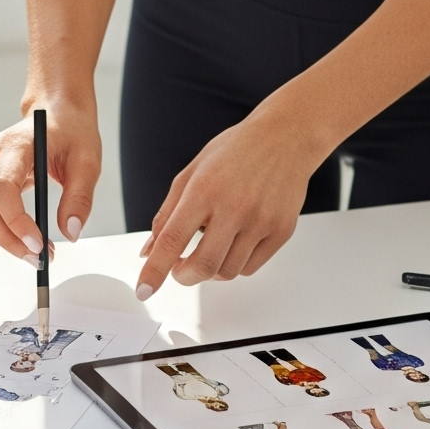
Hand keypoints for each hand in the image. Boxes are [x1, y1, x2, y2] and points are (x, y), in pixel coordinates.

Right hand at [0, 99, 101, 263]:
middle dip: (9, 239)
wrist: (57, 111)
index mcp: (15, 143)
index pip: (3, 187)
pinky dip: (2, 231)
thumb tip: (70, 232)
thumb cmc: (71, 130)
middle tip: (39, 260)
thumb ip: (79, 197)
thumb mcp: (87, 161)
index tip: (38, 244)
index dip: (15, 220)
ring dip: (5, 239)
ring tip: (38, 252)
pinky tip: (27, 239)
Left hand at [135, 112, 320, 295]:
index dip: (155, 269)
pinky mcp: (281, 232)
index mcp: (205, 189)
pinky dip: (235, 265)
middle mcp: (234, 207)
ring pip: (228, 271)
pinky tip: (232, 244)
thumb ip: (167, 213)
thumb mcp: (192, 172)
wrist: (285, 139)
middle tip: (178, 270)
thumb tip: (149, 250)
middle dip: (184, 277)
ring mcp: (261, 221)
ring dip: (210, 271)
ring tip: (209, 248)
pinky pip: (251, 267)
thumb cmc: (235, 151)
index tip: (144, 289)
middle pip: (204, 266)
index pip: (173, 239)